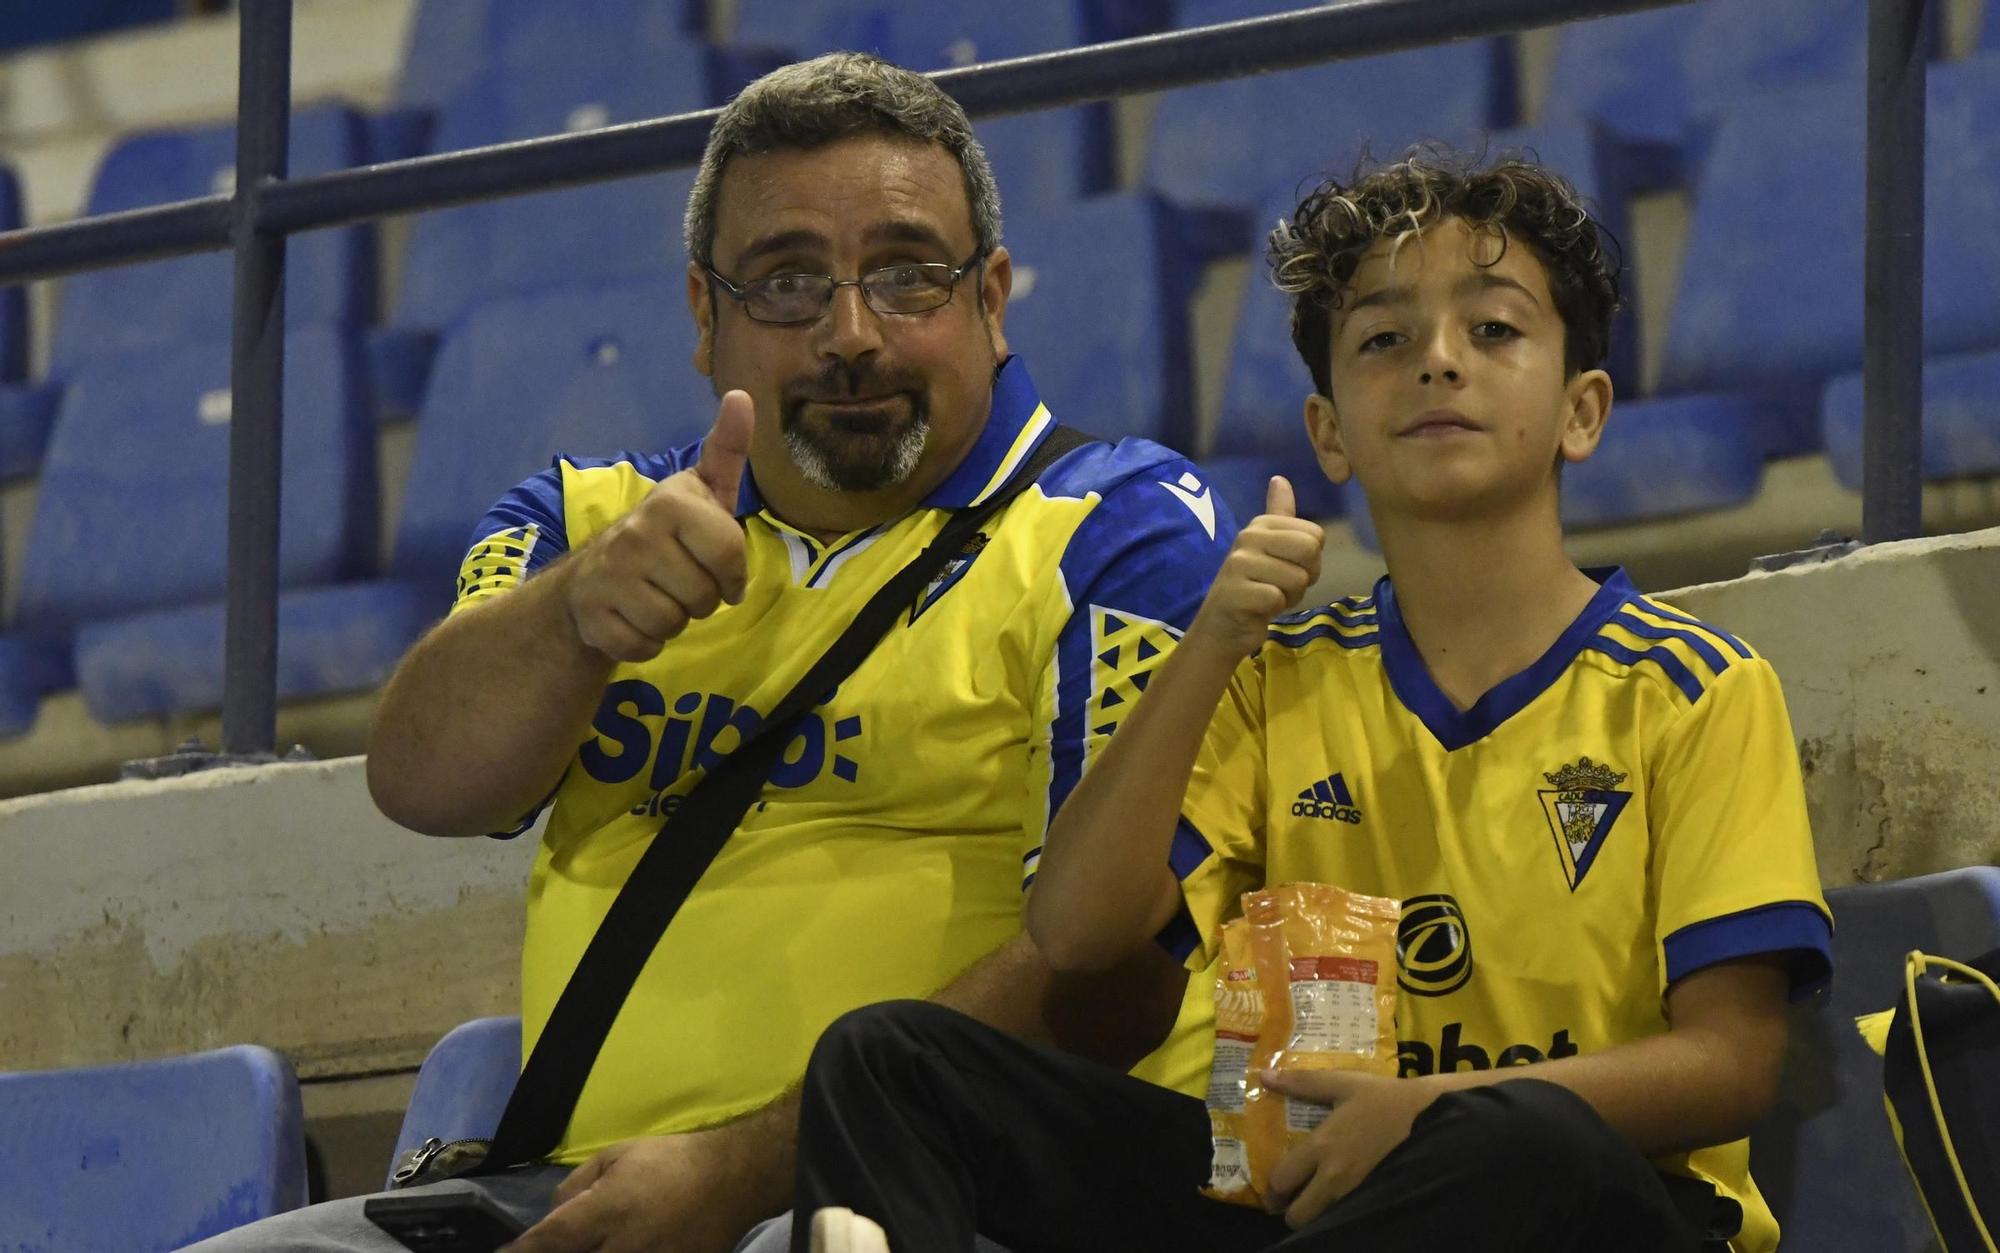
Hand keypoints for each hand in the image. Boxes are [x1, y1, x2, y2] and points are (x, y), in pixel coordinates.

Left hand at [501, 1126, 778, 1252]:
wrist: (732, 1180)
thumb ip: (577, 1186)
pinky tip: (613, 1247)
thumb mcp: (618, 1156)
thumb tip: (551, 1217)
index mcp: (606, 1211)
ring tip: (592, 1242)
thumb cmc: (670, 1161)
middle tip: (548, 1246)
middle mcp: (622, 1246)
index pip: (549, 1242)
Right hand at [563, 390, 754, 661]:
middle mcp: (635, 534)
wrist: (594, 575)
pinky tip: (633, 617)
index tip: (716, 566)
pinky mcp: (591, 617)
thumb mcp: (702, 492)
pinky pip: (644, 647)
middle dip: (702, 599)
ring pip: (674, 624)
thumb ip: (726, 449)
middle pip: (705, 597)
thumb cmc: (668, 534)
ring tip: (656, 596)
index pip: (729, 558)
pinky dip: (646, 642)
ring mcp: (607, 576)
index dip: (731, 573)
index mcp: (670, 503)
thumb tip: (741, 396)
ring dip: (673, 621)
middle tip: (680, 581)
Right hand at [1187, 476, 1323, 657]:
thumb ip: (1279, 514)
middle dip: (1304, 576)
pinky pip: (1278, 598)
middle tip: (1281, 585)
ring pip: (1297, 578)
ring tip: (1267, 597)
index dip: (1310, 560)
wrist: (1221, 627)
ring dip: (1289, 596)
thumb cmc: (1253, 587)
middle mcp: (1248, 537)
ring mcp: (1239, 564)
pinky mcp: (1236, 592)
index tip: (1287, 569)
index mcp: (1260, 524)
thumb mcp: (1269, 548)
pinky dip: (1274, 609)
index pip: (1315, 535)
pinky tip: (1258, 609)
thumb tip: (1280, 478)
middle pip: (1310, 550)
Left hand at [1260, 1067, 1436, 1228]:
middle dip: (1289, 1210)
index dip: (1272, 1187)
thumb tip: (1264, 1077)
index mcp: (1321, 1146)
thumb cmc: (1382, 1098)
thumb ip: (1302, 1083)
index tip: (1274, 1183)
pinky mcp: (1373, 1198)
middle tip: (1292, 1197)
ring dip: (1312, 1214)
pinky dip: (1335, 1214)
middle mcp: (1334, 1176)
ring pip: (1321, 1221)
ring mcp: (1355, 1192)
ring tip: (1314, 1198)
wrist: (1428, 1116)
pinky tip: (1338, 1197)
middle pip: (1298, 1215)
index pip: (1282, 1180)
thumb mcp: (1342, 1083)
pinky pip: (1344, 1217)